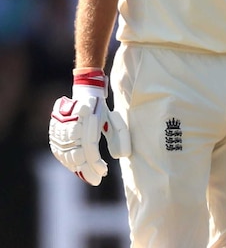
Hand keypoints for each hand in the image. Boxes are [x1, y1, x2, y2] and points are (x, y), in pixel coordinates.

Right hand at [48, 70, 130, 185]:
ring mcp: (60, 127)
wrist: (85, 95)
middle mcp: (71, 122)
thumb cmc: (103, 109)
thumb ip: (120, 134)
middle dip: (86, 169)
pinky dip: (67, 162)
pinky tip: (77, 169)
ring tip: (89, 176)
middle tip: (97, 179)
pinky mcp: (54, 131)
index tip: (104, 172)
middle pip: (76, 153)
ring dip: (77, 168)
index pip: (89, 146)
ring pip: (65, 154)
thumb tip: (122, 156)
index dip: (95, 162)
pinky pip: (58, 151)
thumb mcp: (114, 119)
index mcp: (87, 117)